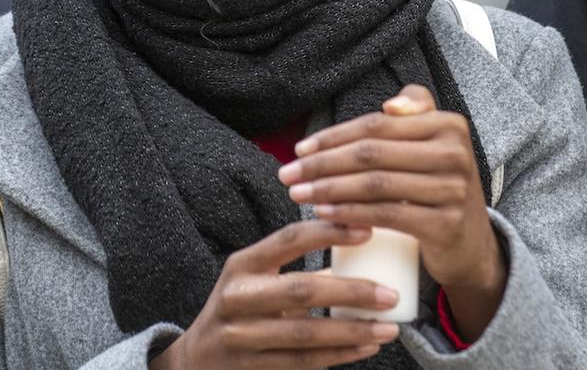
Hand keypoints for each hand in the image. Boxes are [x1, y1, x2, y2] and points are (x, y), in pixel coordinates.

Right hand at [148, 219, 401, 369]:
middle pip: (301, 290)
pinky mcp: (251, 369)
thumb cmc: (241, 309)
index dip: (330, 233)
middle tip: (390, 294)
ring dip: (353, 331)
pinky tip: (366, 348)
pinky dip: (340, 355)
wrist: (196, 361)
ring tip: (388, 328)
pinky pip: (303, 363)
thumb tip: (362, 252)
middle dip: (351, 291)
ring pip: (306, 334)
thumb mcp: (257, 281)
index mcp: (243, 265)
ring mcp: (241, 336)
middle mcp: (238, 298)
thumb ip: (299, 269)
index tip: (368, 231)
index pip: (289, 240)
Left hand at [279, 85, 505, 339]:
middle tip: (288, 175)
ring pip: (376, 184)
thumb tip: (390, 105)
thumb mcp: (434, 146)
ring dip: (329, 189)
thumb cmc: (437, 189)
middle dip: (323, 163)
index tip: (299, 149)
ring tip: (298, 194)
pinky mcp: (446, 225)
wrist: (471, 245)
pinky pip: (387, 215)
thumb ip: (417, 113)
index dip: (334, 136)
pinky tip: (324, 214)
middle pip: (373, 153)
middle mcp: (456, 153)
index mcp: (449, 125)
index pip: (377, 125)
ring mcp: (454, 190)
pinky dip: (350, 213)